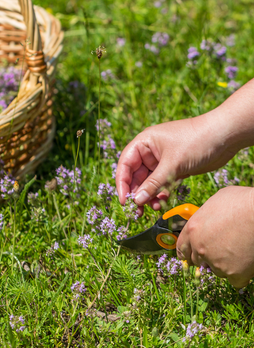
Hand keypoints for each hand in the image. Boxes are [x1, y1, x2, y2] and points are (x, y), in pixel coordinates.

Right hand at [115, 113, 237, 212]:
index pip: (125, 164)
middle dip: (137, 193)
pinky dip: (161, 193)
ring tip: (154, 208)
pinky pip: (162, 184)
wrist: (225, 136)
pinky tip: (163, 202)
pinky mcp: (175, 168)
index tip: (123, 200)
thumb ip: (153, 183)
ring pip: (150, 182)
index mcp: (144, 142)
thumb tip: (137, 200)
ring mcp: (163, 160)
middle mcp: (150, 151)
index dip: (122, 183)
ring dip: (150, 195)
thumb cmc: (196, 141)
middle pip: (136, 175)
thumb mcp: (172, 164)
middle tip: (137, 210)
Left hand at [177, 186, 253, 287]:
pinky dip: (240, 275)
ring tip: (237, 251)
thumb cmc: (240, 202)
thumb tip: (208, 221)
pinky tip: (245, 265)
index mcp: (192, 229)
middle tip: (220, 253)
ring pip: (217, 270)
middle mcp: (199, 247)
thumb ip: (205, 217)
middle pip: (197, 260)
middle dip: (206, 258)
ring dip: (224, 265)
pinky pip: (235, 281)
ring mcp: (215, 261)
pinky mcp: (233, 272)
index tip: (191, 256)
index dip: (187, 252)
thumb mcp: (214, 203)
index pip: (182, 247)